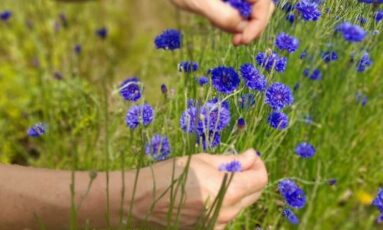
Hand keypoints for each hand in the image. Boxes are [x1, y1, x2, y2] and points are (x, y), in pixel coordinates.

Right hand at [130, 149, 267, 228]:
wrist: (140, 201)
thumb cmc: (169, 174)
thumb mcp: (201, 160)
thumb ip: (231, 160)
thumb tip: (251, 156)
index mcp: (227, 191)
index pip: (260, 180)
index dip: (259, 165)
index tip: (250, 157)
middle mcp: (227, 212)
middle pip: (254, 194)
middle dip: (250, 176)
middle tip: (236, 164)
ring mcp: (218, 225)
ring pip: (241, 205)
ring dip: (238, 190)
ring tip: (217, 177)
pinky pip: (226, 214)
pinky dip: (225, 202)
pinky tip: (208, 193)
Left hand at [170, 0, 274, 44]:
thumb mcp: (201, 2)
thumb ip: (223, 16)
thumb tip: (242, 30)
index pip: (263, 4)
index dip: (258, 24)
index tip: (243, 41)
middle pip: (262, 8)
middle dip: (253, 26)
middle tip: (237, 42)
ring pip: (253, 11)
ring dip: (243, 25)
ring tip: (226, 30)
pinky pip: (241, 11)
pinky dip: (235, 21)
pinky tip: (221, 22)